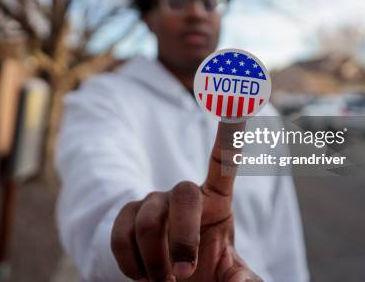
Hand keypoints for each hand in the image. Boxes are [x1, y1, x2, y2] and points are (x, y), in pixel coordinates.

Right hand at [111, 121, 262, 280]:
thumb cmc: (208, 276)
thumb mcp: (233, 278)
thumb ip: (243, 280)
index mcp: (217, 201)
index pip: (224, 161)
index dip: (229, 133)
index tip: (236, 100)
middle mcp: (183, 195)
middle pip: (183, 194)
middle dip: (182, 238)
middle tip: (185, 275)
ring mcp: (152, 203)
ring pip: (147, 221)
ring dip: (156, 261)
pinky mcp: (126, 218)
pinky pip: (121, 234)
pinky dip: (132, 264)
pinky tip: (143, 276)